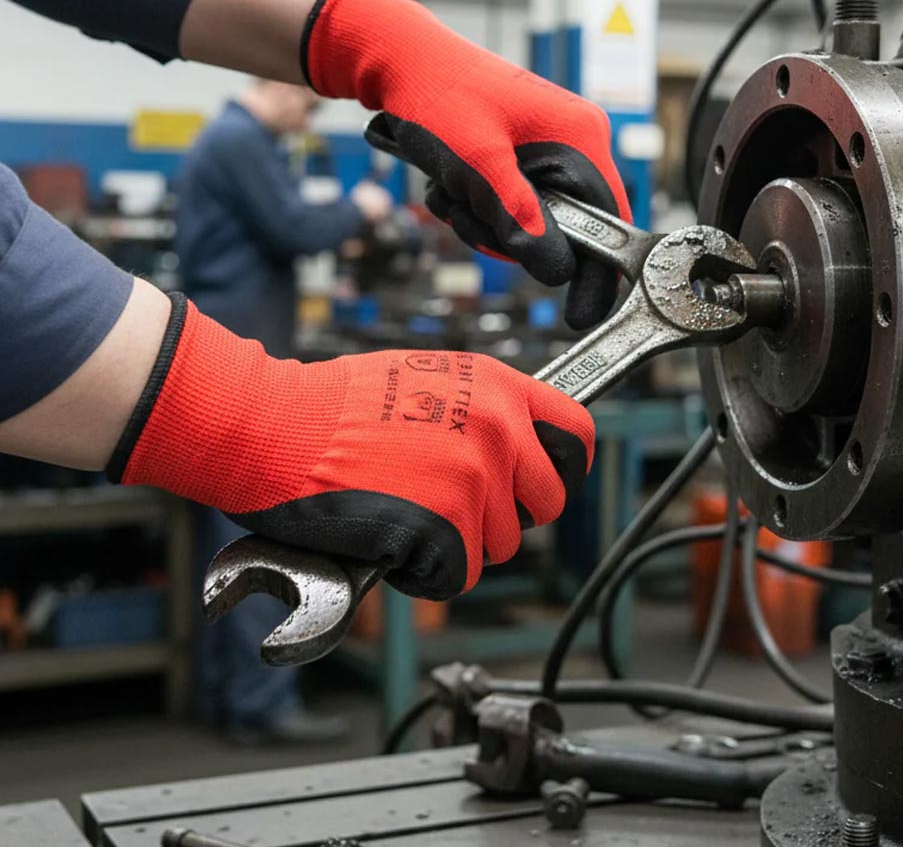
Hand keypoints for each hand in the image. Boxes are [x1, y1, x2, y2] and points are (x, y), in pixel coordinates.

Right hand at [108, 296, 593, 598]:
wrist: (276, 426)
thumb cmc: (331, 405)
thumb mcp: (423, 377)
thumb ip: (477, 407)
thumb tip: (508, 440)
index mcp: (497, 386)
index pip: (576, 432)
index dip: (564, 467)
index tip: (546, 484)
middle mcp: (498, 428)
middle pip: (546, 502)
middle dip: (508, 515)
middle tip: (460, 512)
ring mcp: (476, 476)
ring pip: (501, 544)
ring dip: (460, 544)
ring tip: (407, 516)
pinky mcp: (447, 524)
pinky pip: (458, 574)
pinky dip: (426, 572)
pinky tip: (391, 542)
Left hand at [302, 0, 630, 329]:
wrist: (398, 60)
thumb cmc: (440, 96)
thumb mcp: (479, 166)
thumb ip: (520, 220)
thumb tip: (558, 272)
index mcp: (581, 137)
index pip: (608, 220)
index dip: (595, 271)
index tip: (580, 313)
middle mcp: (573, 141)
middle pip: (564, 227)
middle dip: (510, 234)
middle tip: (470, 215)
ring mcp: (546, 148)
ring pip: (529, 221)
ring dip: (484, 221)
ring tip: (451, 191)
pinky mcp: (519, 155)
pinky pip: (508, 204)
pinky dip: (474, 205)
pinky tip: (447, 183)